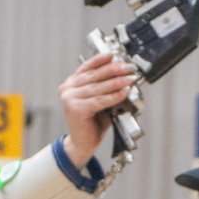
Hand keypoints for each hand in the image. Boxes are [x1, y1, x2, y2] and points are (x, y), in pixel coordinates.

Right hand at [59, 54, 136, 169]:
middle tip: (128, 67)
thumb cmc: (92, 122)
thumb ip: (105, 88)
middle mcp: (68, 89)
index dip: (100, 60)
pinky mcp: (77, 109)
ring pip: (98, 87)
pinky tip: (125, 91)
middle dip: (114, 70)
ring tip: (130, 78)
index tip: (114, 55)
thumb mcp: (98, 100)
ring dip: (117, 81)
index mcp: (71, 84)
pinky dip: (115, 95)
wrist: (83, 143)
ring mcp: (70, 99)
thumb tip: (123, 76)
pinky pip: (101, 99)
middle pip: (94, 75)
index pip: (86, 67)